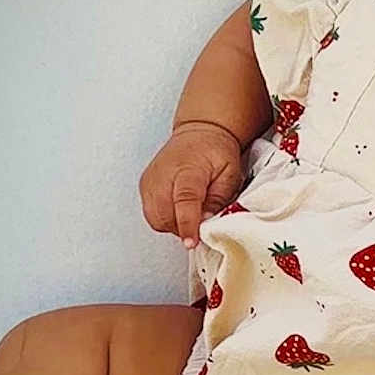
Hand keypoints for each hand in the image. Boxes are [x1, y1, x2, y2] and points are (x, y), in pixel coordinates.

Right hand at [139, 122, 246, 246]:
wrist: (199, 132)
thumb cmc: (215, 150)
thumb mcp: (230, 173)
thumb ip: (218, 199)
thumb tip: (207, 222)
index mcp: (187, 169)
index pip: (184, 201)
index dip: (188, 224)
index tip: (192, 241)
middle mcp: (163, 175)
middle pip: (165, 215)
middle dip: (183, 228)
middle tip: (202, 224)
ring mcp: (150, 181)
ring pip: (155, 219)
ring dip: (173, 226)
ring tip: (191, 215)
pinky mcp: (145, 186)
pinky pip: (151, 214)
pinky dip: (165, 219)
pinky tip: (179, 210)